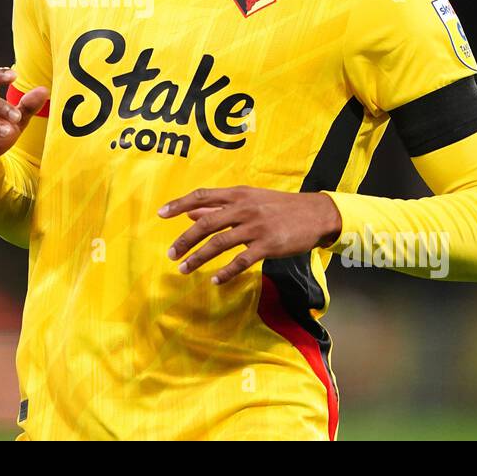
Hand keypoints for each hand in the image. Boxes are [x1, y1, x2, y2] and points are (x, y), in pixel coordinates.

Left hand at [158, 186, 342, 284]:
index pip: (202, 196)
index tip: (161, 214)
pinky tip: (215, 281)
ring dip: (198, 258)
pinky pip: (241, 261)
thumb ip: (220, 205)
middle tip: (171, 254)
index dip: (179, 204)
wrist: (315, 213)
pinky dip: (226, 272)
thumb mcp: (250, 199)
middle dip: (185, 239)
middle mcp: (244, 208)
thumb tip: (190, 211)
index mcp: (238, 194)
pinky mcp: (268, 245)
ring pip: (219, 243)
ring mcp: (255, 227)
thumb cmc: (279, 206)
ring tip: (184, 269)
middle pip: (206, 223)